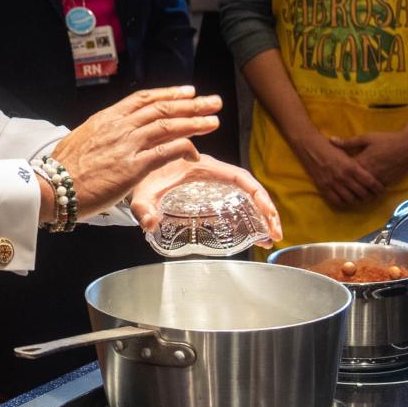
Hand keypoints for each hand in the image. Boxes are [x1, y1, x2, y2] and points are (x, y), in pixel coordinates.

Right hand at [47, 86, 221, 221]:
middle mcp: (119, 127)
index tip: (188, 91)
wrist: (51, 187)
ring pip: (167, 127)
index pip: (143, 99)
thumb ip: (101, 134)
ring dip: (194, 123)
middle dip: (191, 104)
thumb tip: (109, 136)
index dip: (169, 94)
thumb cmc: (63, 168)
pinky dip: (183, 150)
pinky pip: (165, 153)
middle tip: (213, 101)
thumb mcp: (81, 139)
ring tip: (214, 121)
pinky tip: (196, 151)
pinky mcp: (132, 168)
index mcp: (107, 118)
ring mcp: (127, 146)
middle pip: (161, 109)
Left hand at [129, 154, 283, 242]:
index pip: (240, 177)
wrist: (132, 170)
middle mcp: (212, 173)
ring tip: (269, 239)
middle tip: (275, 236)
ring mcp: (212, 184)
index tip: (268, 214)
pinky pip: (234, 202)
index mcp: (202, 167)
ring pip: (244, 196)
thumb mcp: (140, 193)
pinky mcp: (208, 194)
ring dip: (260, 215)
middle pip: (249, 189)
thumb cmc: (140, 178)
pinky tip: (253, 235)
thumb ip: (143, 208)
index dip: (258, 195)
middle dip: (266, 211)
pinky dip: (246, 216)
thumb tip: (149, 224)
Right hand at [290, 132, 383, 207]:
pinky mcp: (323, 187)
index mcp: (351, 166)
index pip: (369, 182)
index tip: (381, 190)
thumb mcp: (346, 152)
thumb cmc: (329, 146)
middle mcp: (343, 177)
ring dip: (357, 200)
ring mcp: (333, 183)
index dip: (377, 188)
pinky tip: (346, 199)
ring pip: (350, 199)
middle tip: (372, 196)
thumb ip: (356, 163)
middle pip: (362, 192)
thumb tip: (369, 171)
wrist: (309, 146)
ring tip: (360, 198)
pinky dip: (344, 202)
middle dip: (369, 196)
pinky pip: (336, 200)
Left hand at [329, 128, 407, 187]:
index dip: (338, 174)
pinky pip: (375, 190)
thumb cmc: (386, 140)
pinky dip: (369, 192)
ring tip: (349, 195)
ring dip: (357, 192)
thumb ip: (349, 142)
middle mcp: (370, 172)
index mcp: (363, 161)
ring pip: (365, 190)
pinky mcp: (388, 181)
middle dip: (346, 186)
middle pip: (355, 183)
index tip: (331, 175)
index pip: (347, 171)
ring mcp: (379, 178)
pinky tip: (364, 194)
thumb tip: (331, 140)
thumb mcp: (367, 138)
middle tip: (337, 189)